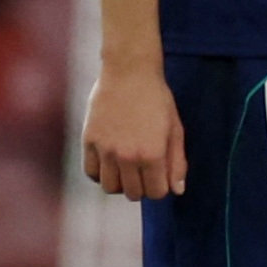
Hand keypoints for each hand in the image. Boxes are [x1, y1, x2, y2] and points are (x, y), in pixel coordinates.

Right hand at [81, 64, 187, 200]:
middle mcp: (127, 156)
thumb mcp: (175, 130)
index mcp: (153, 154)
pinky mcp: (89, 141)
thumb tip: (177, 191)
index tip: (160, 177)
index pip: (156, 192)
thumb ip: (177, 162)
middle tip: (144, 172)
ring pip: (110, 187)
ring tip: (127, 170)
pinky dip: (100, 174)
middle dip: (142, 187)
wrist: (128, 73)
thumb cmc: (157, 100)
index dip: (160, 187)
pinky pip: (90, 172)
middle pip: (133, 193)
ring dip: (120, 184)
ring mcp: (105, 149)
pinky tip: (110, 164)